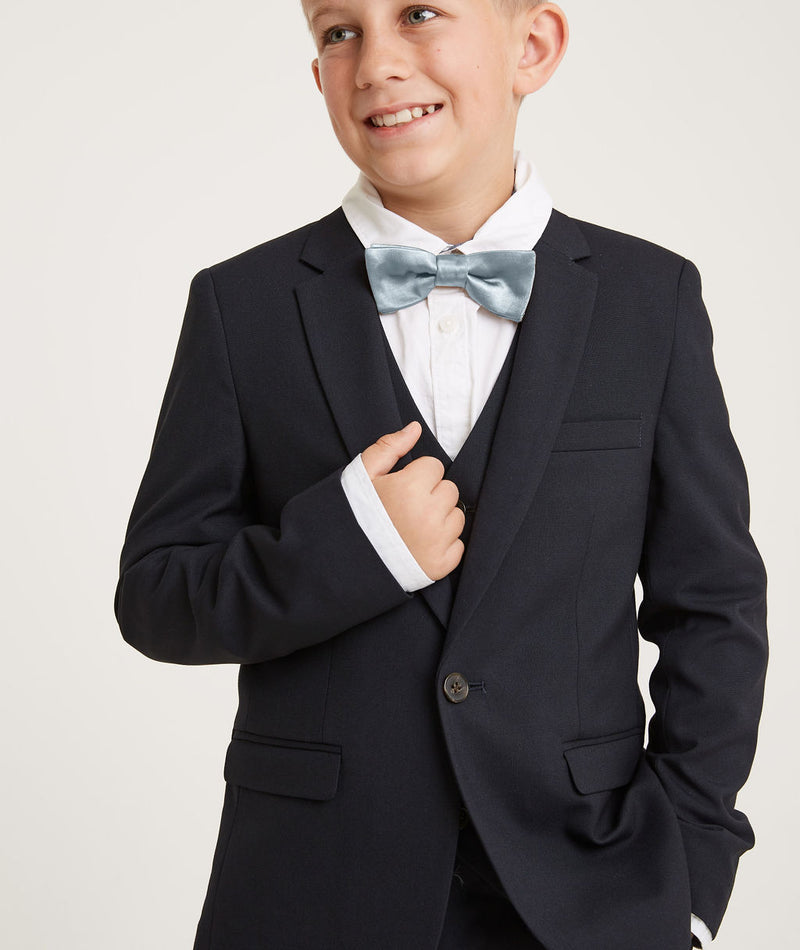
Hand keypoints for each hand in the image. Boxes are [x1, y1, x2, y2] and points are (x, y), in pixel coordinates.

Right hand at [360, 421, 464, 580]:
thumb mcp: (363, 474)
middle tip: (407, 508)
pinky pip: (458, 546)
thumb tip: (416, 428)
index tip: (401, 489)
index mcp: (410, 487)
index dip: (417, 476)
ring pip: (456, 517)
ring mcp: (436, 541)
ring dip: (440, 519)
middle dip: (432, 495)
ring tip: (413, 527)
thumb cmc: (354, 513)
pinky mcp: (440, 565)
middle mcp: (428, 513)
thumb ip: (390, 446)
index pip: (435, 467)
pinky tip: (420, 545)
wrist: (344, 559)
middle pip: (449, 490)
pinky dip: (443, 546)